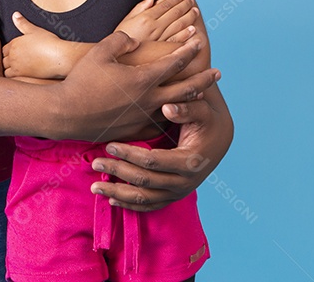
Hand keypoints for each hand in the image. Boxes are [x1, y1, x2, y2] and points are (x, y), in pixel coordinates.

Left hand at [2, 12, 88, 79]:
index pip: (3, 50)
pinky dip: (13, 79)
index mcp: (15, 43)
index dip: (8, 53)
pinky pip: (11, 79)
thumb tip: (15, 14)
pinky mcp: (22, 75)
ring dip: (9, 71)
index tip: (15, 55)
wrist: (59, 57)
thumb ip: (23, 23)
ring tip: (18, 71)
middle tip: (16, 64)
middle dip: (7, 62)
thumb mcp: (35, 30)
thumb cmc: (49, 43)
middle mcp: (13, 54)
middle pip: (3, 60)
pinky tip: (20, 78)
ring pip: (5, 70)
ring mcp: (16, 65)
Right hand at [52, 30, 218, 141]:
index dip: (188, 49)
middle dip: (204, 79)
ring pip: (175, 108)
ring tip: (200, 94)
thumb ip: (122, 40)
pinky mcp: (135, 131)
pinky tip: (171, 114)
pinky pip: (158, 124)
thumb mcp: (100, 51)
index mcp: (143, 78)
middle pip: (186, 88)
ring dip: (189, 100)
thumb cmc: (81, 81)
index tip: (200, 42)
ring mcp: (143, 117)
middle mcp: (149, 99)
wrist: (67, 114)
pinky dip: (168, 117)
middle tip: (218, 74)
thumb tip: (135, 40)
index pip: (174, 61)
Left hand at [89, 89, 232, 211]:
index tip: (109, 145)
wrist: (218, 138)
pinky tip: (112, 200)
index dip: (129, 154)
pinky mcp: (173, 196)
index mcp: (190, 161)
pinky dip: (130, 205)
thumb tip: (167, 107)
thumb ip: (186, 107)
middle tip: (95, 163)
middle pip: (145, 182)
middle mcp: (185, 182)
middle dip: (118, 172)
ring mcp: (179, 192)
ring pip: (145, 199)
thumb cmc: (206, 119)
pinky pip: (150, 206)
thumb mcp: (202, 110)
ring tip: (94, 188)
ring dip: (118, 195)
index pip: (153, 161)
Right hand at [115, 0, 198, 45]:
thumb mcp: (125, 21)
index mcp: (145, 18)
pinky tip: (193, 30)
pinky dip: (186, 35)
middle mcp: (154, 28)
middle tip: (191, 0)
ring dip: (189, 17)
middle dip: (185, 4)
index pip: (165, 4)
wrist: (116, 62)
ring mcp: (160, 40)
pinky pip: (177, 41)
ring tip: (195, 11)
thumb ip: (138, 9)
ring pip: (179, 25)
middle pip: (175, 13)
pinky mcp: (163, 52)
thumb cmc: (120, 40)